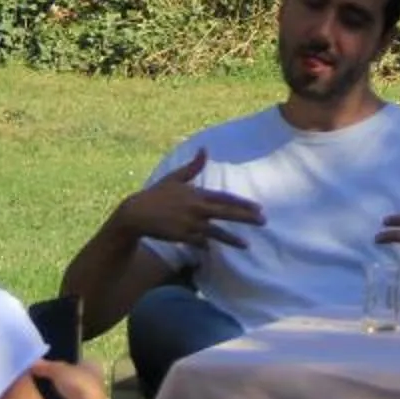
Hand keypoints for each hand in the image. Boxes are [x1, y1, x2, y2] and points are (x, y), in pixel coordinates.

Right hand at [115, 151, 264, 249]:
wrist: (136, 213)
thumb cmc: (156, 194)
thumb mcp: (175, 178)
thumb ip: (193, 166)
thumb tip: (205, 149)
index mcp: (197, 193)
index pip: (225, 198)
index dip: (243, 203)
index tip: (258, 207)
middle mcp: (196, 208)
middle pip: (226, 213)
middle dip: (246, 217)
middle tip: (263, 221)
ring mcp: (190, 224)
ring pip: (216, 232)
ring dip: (232, 239)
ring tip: (247, 245)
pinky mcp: (181, 237)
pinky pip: (199, 243)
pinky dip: (206, 245)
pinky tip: (213, 249)